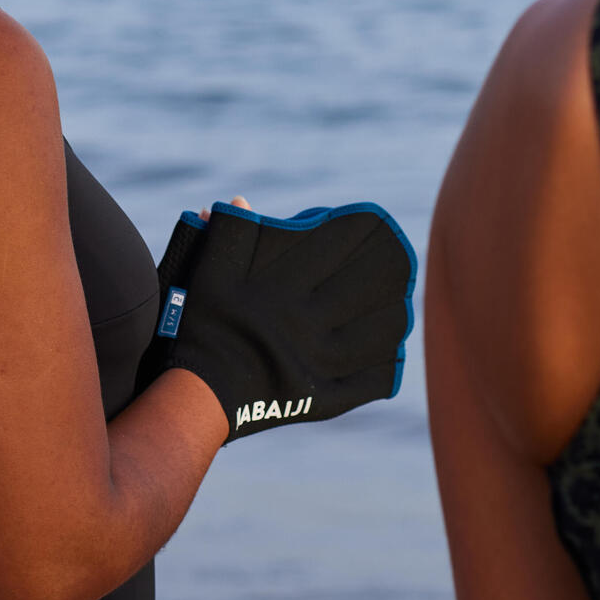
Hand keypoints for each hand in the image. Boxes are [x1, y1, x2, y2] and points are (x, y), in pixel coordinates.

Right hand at [140, 201, 415, 438]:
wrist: (194, 395)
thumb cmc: (197, 326)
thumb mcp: (204, 272)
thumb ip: (226, 234)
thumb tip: (242, 201)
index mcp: (284, 288)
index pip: (337, 248)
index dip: (363, 231)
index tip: (377, 223)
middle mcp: (307, 323)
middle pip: (366, 288)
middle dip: (391, 269)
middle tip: (405, 259)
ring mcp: (318, 362)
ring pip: (377, 334)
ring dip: (394, 315)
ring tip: (403, 303)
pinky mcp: (321, 398)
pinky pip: (368, 381)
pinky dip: (386, 365)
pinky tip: (394, 351)